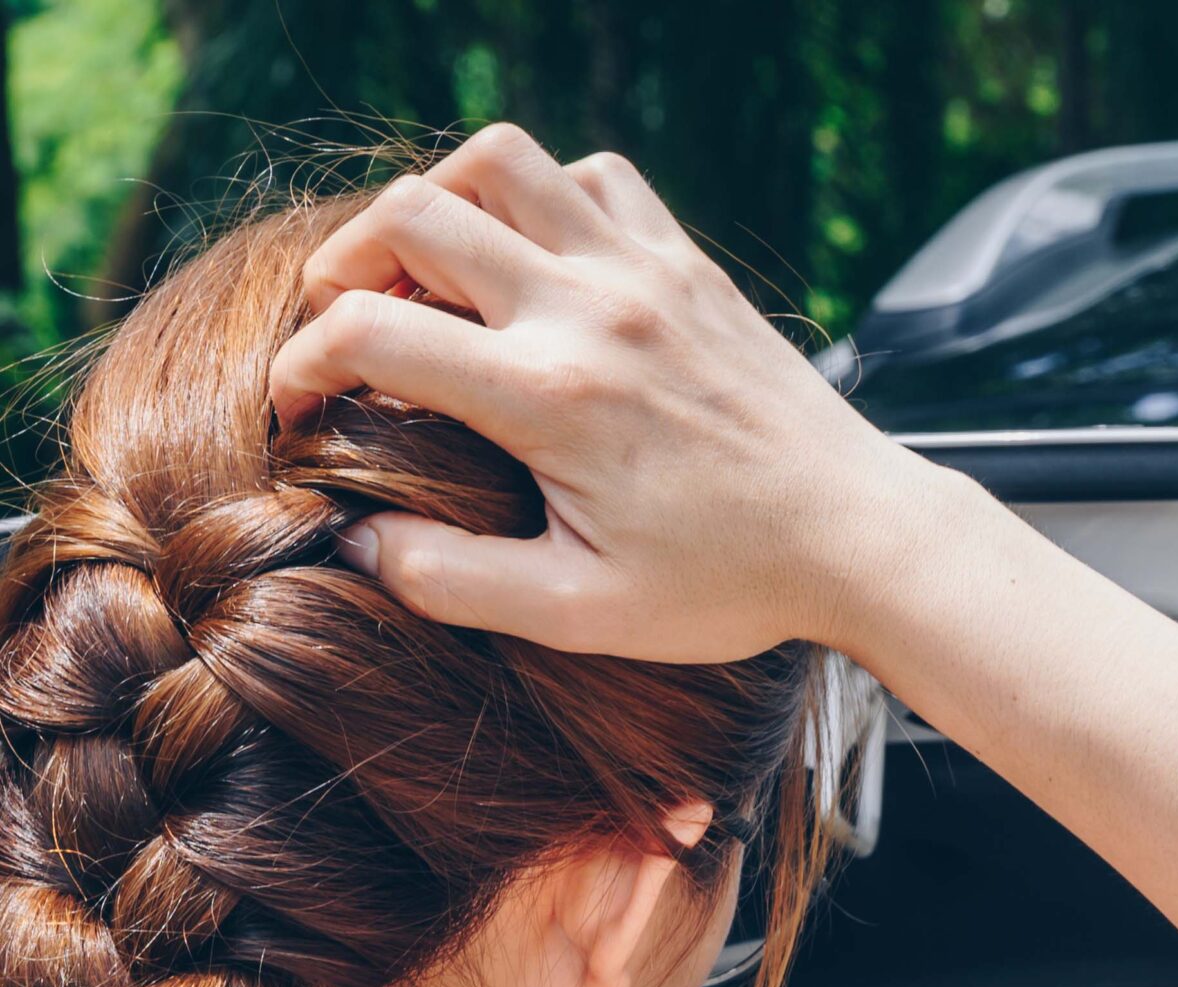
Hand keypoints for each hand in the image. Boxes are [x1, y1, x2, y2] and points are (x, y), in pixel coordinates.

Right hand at [270, 126, 918, 660]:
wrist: (857, 538)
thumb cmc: (730, 586)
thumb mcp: (584, 611)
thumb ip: (457, 581)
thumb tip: (358, 545)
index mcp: (550, 398)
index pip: (373, 335)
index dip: (303, 363)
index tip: (297, 405)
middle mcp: (590, 311)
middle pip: (414, 214)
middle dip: (346, 262)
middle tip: (342, 321)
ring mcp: (644, 272)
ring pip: (502, 161)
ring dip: (440, 200)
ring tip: (427, 271)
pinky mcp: (688, 264)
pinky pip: (596, 177)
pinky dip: (546, 195)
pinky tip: (537, 261)